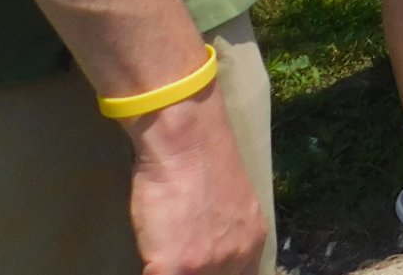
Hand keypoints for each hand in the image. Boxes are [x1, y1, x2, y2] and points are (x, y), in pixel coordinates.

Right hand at [127, 87, 268, 274]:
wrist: (188, 141)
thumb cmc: (203, 161)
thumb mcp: (233, 207)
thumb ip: (228, 236)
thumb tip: (211, 248)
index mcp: (252, 243)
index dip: (220, 274)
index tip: (202, 267)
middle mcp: (236, 258)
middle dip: (196, 272)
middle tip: (184, 259)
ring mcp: (205, 265)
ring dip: (174, 269)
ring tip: (165, 256)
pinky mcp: (173, 266)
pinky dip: (152, 269)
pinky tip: (149, 258)